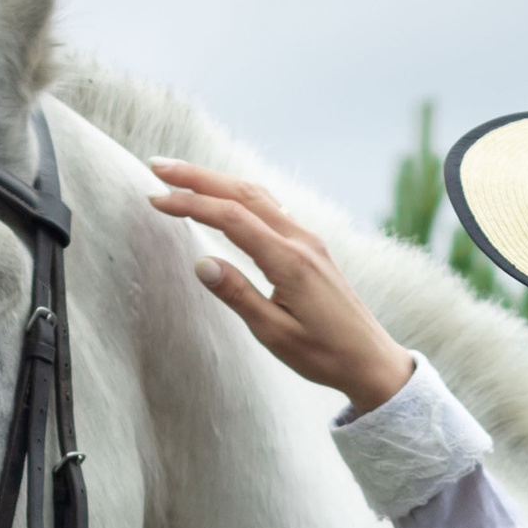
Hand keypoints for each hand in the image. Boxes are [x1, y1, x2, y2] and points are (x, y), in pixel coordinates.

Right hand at [147, 160, 415, 414]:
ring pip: (259, 196)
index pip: (232, 217)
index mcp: (290, 262)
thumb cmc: (325, 355)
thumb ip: (238, 296)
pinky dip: (242, 195)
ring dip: (219, 181)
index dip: (191, 204)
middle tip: (158, 166)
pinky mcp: (312, 248)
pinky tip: (226, 196)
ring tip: (182, 176)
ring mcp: (309, 241)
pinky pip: (273, 209)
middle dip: (198, 177)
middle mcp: (301, 241)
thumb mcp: (275, 334)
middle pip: (244, 193)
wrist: (372, 361)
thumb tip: (201, 263)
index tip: (155, 199)